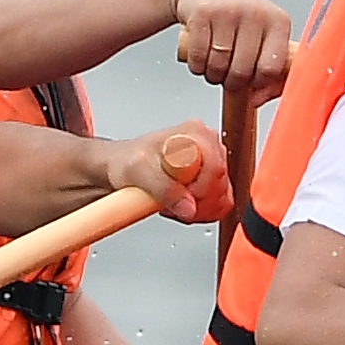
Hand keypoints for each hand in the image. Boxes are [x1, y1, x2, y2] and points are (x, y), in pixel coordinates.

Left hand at [107, 121, 232, 226]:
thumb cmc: (128, 163)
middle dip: (196, 201)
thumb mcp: (138, 172)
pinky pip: (221, 205)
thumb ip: (164, 188)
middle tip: (170, 199)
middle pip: (220, 185)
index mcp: (195, 133)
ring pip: (222, 198)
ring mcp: (213, 162)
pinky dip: (202, 212)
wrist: (122, 169)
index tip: (178, 195)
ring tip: (172, 200)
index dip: (199, 190)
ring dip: (198, 208)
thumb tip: (189, 207)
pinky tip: (181, 204)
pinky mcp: (214, 181)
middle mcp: (208, 144)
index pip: (216, 169)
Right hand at [164, 0, 291, 90]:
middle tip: (227, 77)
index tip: (250, 82)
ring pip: (219, 65)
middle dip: (232, 82)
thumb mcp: (261, 31)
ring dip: (212, 75)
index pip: (272, 68)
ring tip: (213, 67)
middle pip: (243, 71)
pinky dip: (197, 67)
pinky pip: (199, 56)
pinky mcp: (202, 13)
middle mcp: (256, 13)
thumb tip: (260, 98)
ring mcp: (229, 11)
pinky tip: (200, 59)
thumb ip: (267, 63)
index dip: (258, 83)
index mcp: (277, 21)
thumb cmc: (235, 13)